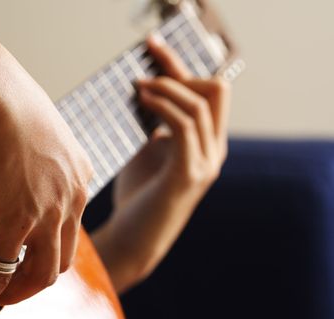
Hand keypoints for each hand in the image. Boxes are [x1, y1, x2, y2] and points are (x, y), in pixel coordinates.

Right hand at [0, 41, 92, 318]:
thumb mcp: (27, 136)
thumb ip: (19, 171)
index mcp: (77, 176)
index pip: (70, 227)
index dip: (48, 248)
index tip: (27, 256)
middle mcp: (71, 198)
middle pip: (61, 258)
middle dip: (36, 279)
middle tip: (14, 286)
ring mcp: (47, 213)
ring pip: (41, 274)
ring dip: (17, 294)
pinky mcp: (15, 223)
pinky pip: (0, 273)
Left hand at [93, 35, 230, 291]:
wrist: (133, 239)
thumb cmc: (136, 196)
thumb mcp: (146, 152)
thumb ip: (154, 126)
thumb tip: (144, 91)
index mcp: (206, 144)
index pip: (208, 92)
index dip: (181, 66)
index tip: (153, 48)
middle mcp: (213, 150)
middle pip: (216, 90)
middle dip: (180, 70)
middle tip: (146, 65)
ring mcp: (204, 162)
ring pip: (202, 105)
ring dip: (167, 87)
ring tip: (138, 86)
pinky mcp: (188, 174)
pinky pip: (184, 126)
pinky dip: (164, 107)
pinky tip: (142, 101)